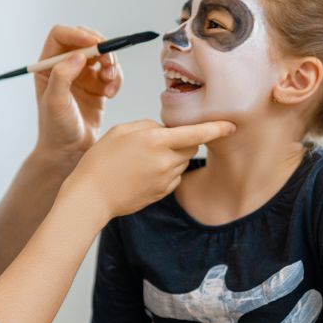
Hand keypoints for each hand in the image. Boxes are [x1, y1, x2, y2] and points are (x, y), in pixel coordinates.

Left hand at [33, 25, 122, 164]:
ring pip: (102, 54)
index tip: (94, 44)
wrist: (70, 152)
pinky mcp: (97, 86)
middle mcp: (64, 66)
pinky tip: (111, 94)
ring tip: (110, 85)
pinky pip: (111, 72)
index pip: (61, 35)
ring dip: (111, 65)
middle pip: (85, 40)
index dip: (77, 34)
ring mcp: (82, 75)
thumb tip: (78, 56)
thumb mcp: (55, 103)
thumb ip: (63, 76)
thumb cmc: (56, 129)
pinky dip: (116, 79)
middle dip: (101, 48)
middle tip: (108, 63)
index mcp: (47, 66)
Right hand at [58, 119, 235, 219]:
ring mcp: (165, 180)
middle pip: (191, 147)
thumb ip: (150, 127)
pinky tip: (143, 173)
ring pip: (181, 163)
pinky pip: (173, 178)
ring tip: (143, 160)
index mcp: (155, 141)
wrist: (91, 196)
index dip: (216, 128)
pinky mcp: (162, 193)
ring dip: (172, 157)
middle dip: (183, 141)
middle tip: (158, 142)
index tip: (232, 126)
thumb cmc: (101, 160)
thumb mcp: (121, 131)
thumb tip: (167, 131)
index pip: (195, 133)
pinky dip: (165, 172)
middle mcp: (165, 161)